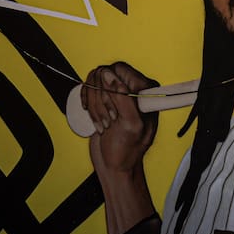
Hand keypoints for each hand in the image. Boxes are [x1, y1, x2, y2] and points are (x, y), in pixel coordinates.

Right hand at [81, 62, 158, 233]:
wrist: (116, 164)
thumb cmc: (127, 150)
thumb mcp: (130, 125)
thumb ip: (123, 97)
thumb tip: (110, 75)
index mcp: (146, 90)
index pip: (120, 69)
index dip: (109, 85)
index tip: (111, 106)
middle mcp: (134, 88)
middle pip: (104, 74)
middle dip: (101, 99)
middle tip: (109, 120)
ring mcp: (118, 93)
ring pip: (94, 81)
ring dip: (94, 104)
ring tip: (104, 124)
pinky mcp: (104, 99)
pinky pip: (89, 89)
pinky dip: (87, 104)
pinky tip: (94, 118)